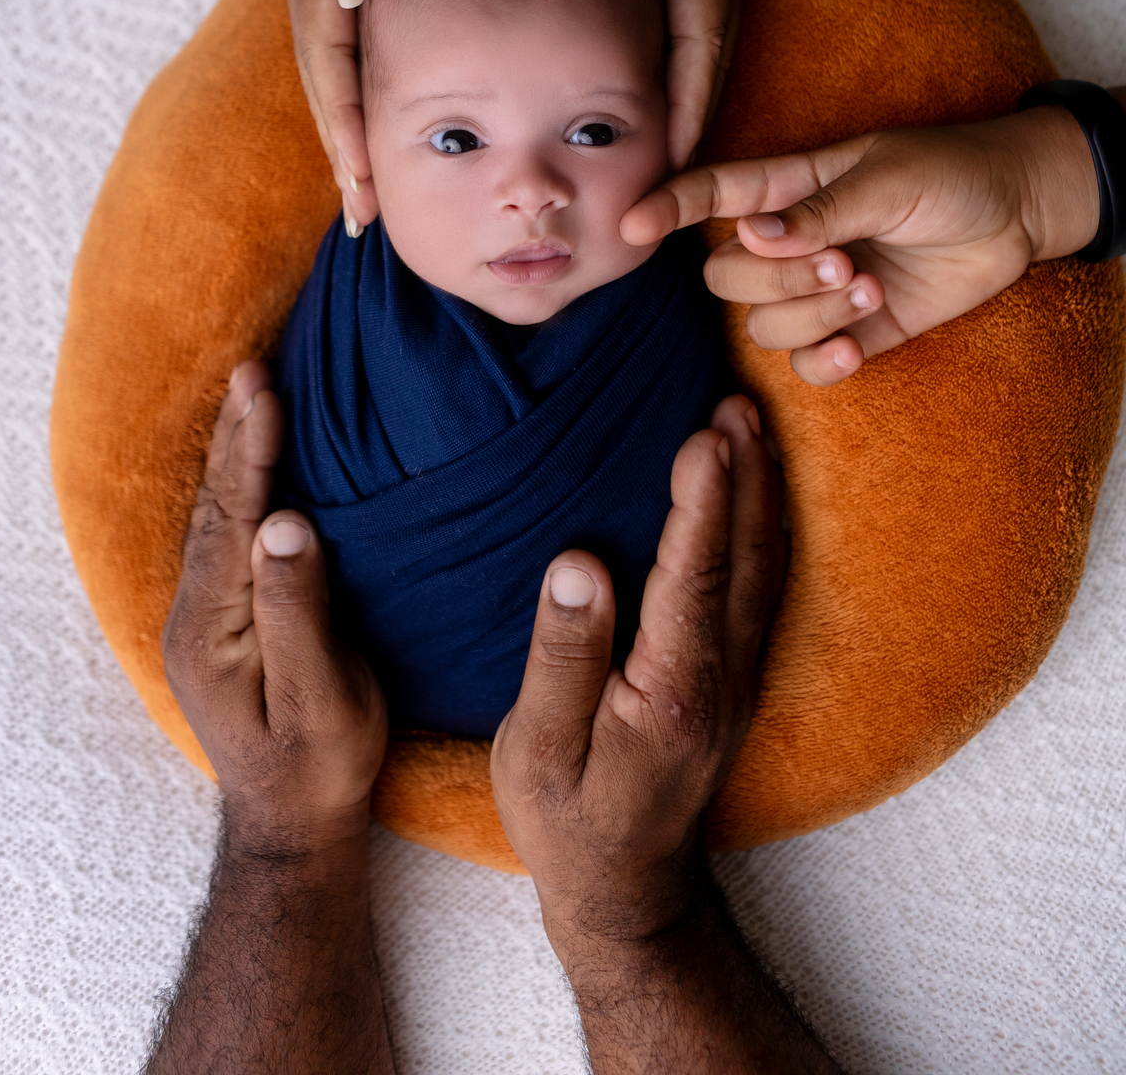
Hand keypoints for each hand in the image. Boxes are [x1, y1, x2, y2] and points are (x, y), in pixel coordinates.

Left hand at [162, 361, 387, 848]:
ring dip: (235, 446)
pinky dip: (242, 478)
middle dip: (236, 432)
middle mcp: (197, 611)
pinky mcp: (227, 611)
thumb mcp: (319, 697)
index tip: (264, 390)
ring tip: (253, 386)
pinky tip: (257, 450)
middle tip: (254, 363)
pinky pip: (230, 527)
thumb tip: (286, 524)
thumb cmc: (319, 763)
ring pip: (218, 511)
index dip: (250, 454)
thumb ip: (297, 611)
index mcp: (214, 628)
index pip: (233, 521)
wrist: (293, 819)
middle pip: (215, 505)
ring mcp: (207, 611)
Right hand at [284, 0, 484, 229]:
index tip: (362, 177)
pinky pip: (368, 70)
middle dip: (344, 154)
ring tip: (375, 207)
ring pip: (344, 87)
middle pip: (328, 87)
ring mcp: (341, 0)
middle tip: (367, 217)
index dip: (343, 122)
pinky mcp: (370, 4)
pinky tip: (402, 152)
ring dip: (356, 146)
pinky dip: (379, 115)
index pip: (327, 62)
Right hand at [490, 395, 785, 945]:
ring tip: (751, 425)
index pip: (693, 577)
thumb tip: (577, 566)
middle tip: (739, 402)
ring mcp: (735, 680)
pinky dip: (761, 529)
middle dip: (744, 476)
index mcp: (670, 691)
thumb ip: (560, 658)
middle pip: (745, 560)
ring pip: (762, 570)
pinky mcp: (733, 681)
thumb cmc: (568, 823)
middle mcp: (718, 679)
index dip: (703, 503)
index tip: (706, 435)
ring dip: (760, 493)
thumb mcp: (537, 751)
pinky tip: (753, 495)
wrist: (628, 895)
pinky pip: (760, 589)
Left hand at [557, 0, 744, 171]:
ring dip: (687, 108)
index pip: (702, 47)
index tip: (674, 165)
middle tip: (665, 192)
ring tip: (658, 167)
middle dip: (693, 129)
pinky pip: (687, 29)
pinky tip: (643, 102)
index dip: (690, 108)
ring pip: (703, 52)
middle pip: (710, 62)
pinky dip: (674, 72)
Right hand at [621, 105, 1101, 387]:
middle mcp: (794, 242)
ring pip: (763, 325)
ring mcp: (821, 290)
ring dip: (810, 315)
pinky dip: (824, 359)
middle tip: (843, 261)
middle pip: (726, 278)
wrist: (1020, 212)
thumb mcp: (888, 177)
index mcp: (791, 186)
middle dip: (774, 280)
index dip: (668, 207)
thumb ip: (819, 210)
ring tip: (870, 288)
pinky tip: (858, 342)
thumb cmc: (951, 173)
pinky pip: (805, 364)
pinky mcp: (855, 331)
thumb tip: (752, 233)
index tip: (629, 224)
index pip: (713, 195)